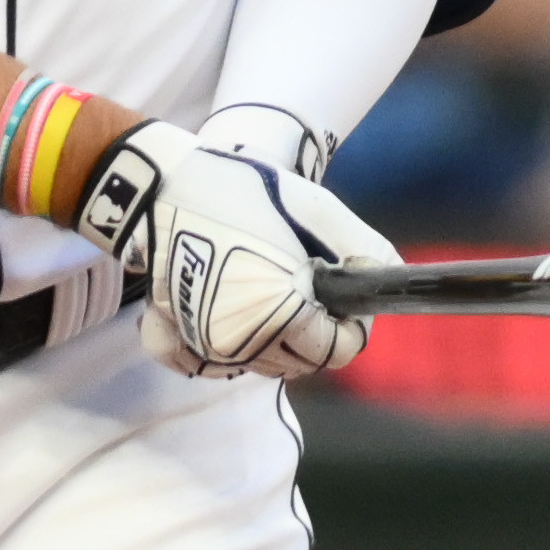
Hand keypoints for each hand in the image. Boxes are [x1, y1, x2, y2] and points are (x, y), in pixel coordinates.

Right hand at [85, 105, 395, 379]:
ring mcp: (198, 343)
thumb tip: (386, 280)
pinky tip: (231, 315)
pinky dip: (223, 350)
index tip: (341, 296)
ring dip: (274, 340)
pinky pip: (208, 365)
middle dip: (314, 332)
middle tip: (306, 285)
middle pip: (300, 364)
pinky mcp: (169, 336)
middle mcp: (235, 341)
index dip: (350, 325)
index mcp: (276, 314)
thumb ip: (363, 250)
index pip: (337, 352)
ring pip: (258, 366)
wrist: (162, 182)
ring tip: (268, 290)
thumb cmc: (242, 191)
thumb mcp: (317, 210)